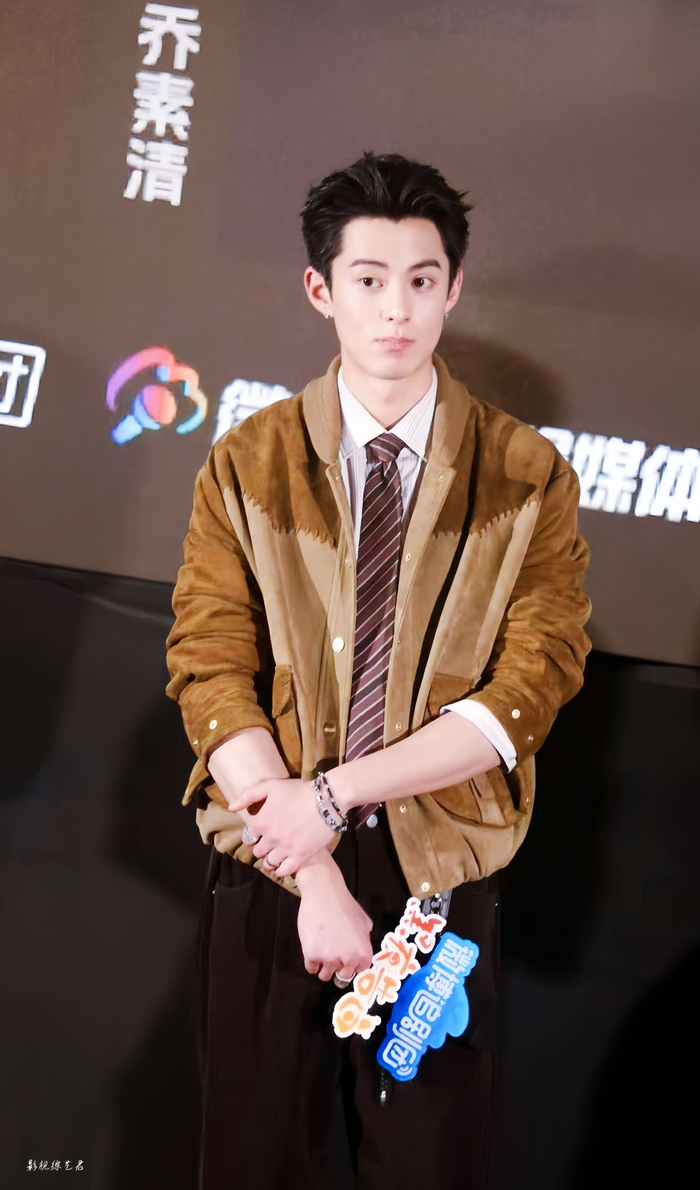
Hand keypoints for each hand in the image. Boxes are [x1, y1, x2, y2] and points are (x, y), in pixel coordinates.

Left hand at [228, 777, 335, 877]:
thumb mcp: (271, 786)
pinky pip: (284, 871)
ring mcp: (285, 848)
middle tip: (270, 844)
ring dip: (271, 860)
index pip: (248, 837)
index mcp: (261, 822)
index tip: (259, 834)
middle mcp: (270, 837)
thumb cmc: (298, 791)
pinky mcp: (300, 855)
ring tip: (277, 854)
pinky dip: (281, 870)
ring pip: (269, 863)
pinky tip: (285, 863)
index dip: (252, 836)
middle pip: (258, 852)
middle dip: (262, 848)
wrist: (326, 799)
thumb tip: (232, 808)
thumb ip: (249, 795)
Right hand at [295, 853, 373, 981]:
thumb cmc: (345, 904)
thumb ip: (365, 939)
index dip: (351, 966)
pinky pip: (310, 968)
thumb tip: (361, 947)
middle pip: (342, 976)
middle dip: (337, 968)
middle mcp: (348, 960)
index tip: (346, 961)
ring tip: (322, 953)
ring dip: (323, 967)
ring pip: (325, 975)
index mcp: (363, 953)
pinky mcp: (311, 955)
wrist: (324, 893)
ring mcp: (329, 959)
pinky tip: (312, 950)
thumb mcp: (364, 921)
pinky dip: (311, 962)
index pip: (358, 971)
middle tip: (332, 955)